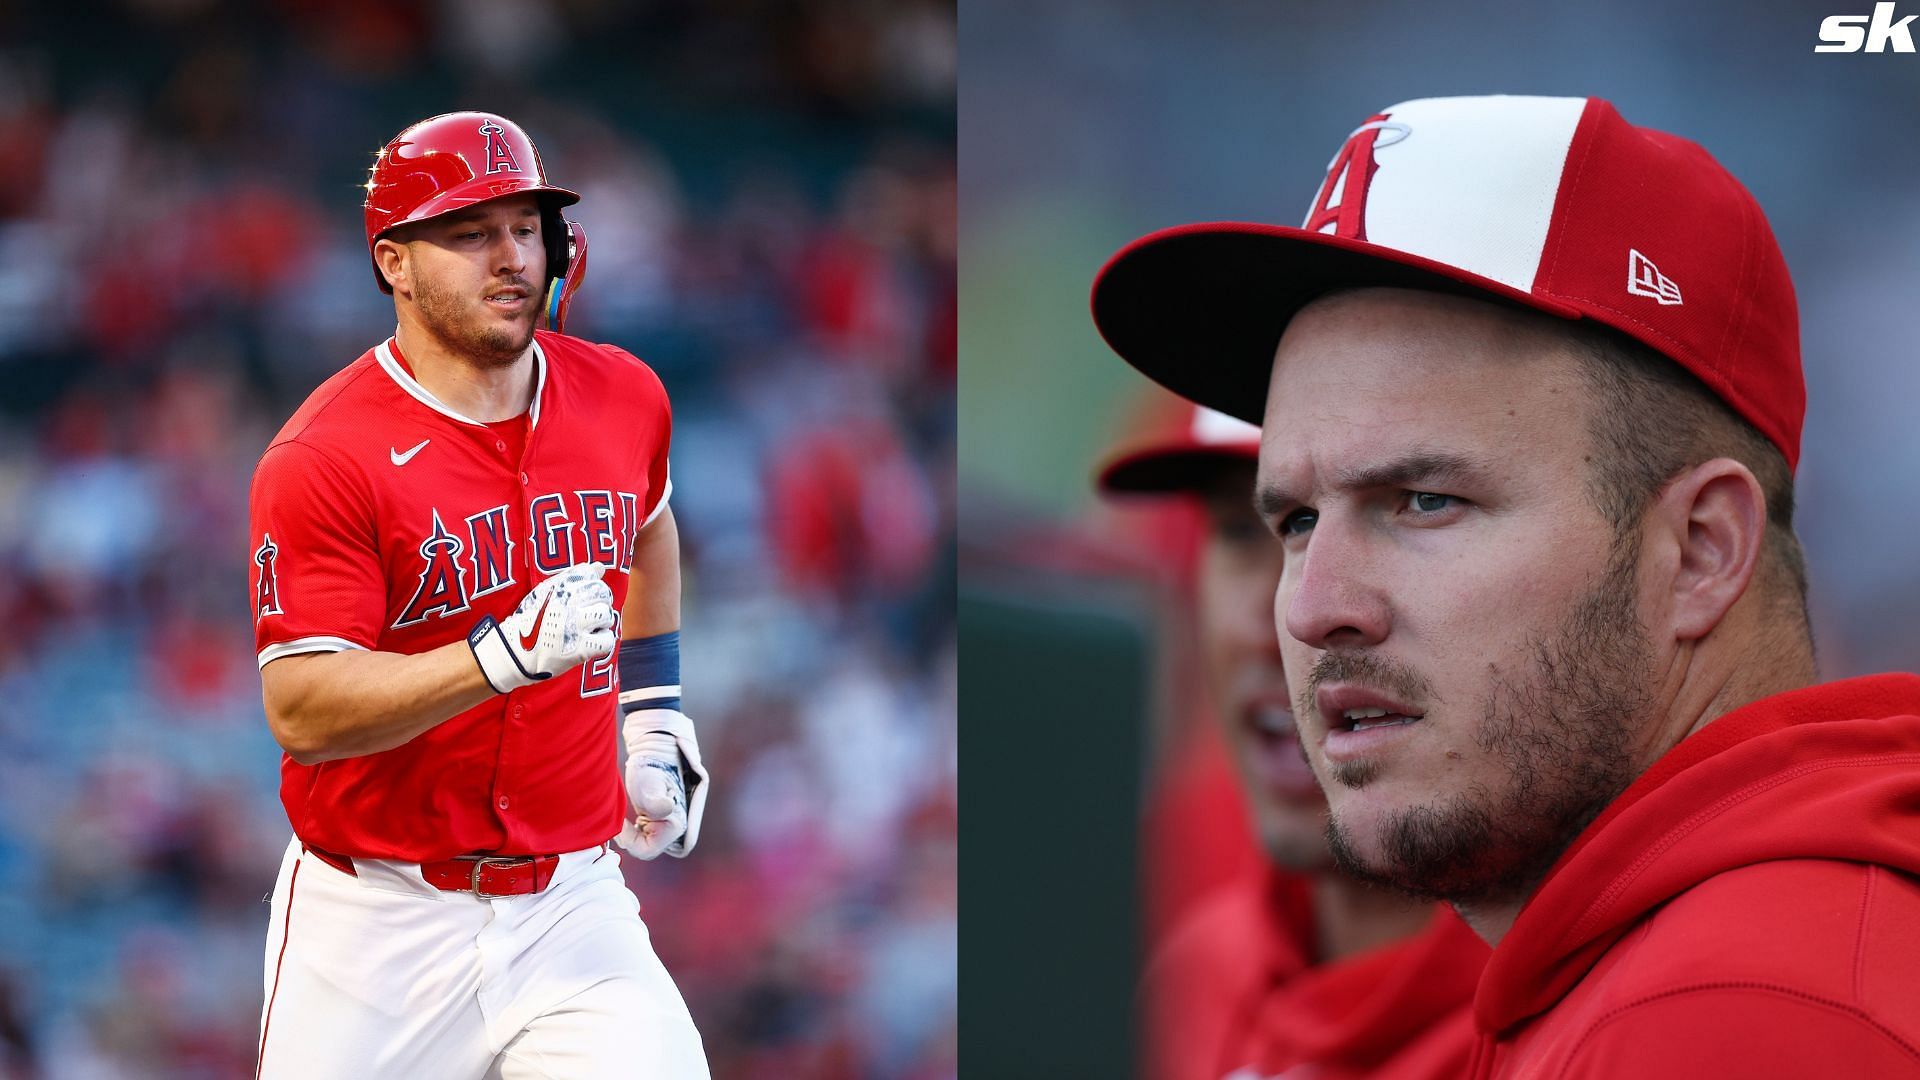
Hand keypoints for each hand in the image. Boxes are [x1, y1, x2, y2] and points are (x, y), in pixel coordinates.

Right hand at [468, 563, 615, 692]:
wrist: (514, 651)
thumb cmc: (533, 621)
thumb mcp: (547, 593)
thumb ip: (574, 577)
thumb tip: (600, 566)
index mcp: (557, 589)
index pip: (589, 573)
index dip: (592, 584)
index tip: (583, 596)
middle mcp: (566, 604)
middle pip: (602, 593)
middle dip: (600, 602)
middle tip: (589, 613)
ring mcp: (573, 627)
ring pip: (605, 615)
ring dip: (601, 622)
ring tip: (589, 628)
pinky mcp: (578, 649)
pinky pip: (605, 640)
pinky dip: (602, 640)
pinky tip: (591, 641)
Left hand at [615, 708, 708, 859]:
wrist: (654, 750)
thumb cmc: (650, 766)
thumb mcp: (649, 784)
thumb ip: (656, 800)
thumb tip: (664, 808)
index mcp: (677, 825)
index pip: (647, 850)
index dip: (629, 841)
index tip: (620, 823)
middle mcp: (676, 828)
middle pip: (646, 848)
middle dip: (631, 839)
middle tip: (620, 820)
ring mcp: (669, 825)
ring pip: (644, 843)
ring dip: (632, 833)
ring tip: (624, 815)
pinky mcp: (660, 820)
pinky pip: (644, 835)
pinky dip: (633, 829)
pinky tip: (628, 815)